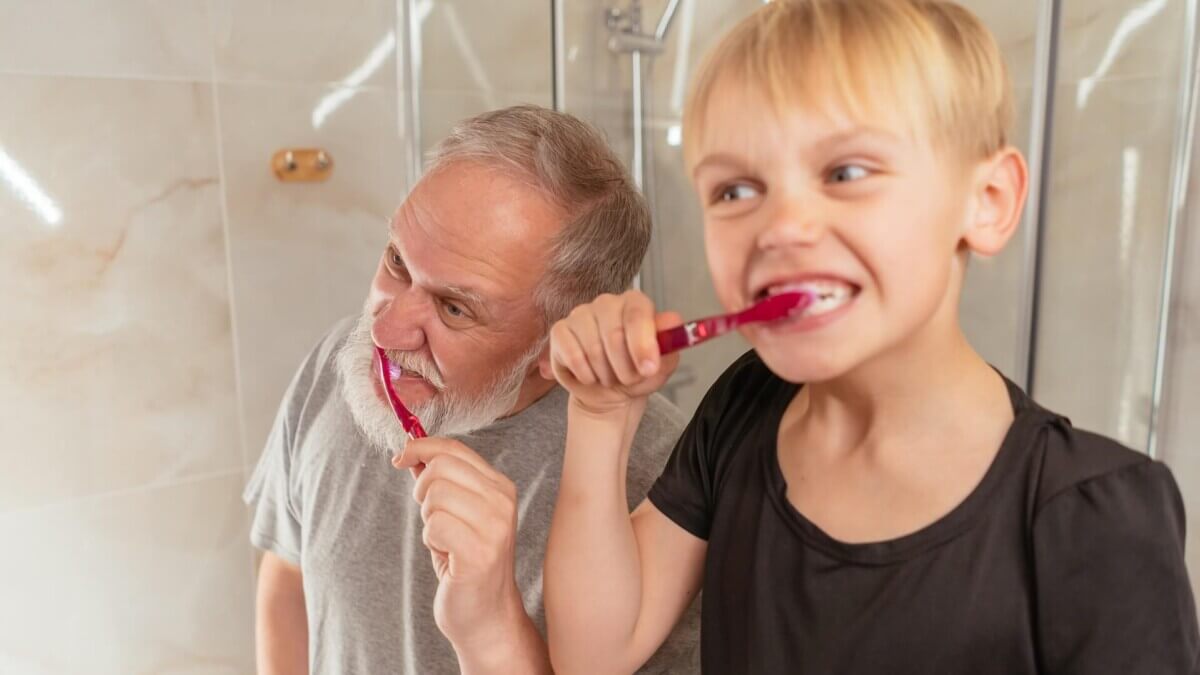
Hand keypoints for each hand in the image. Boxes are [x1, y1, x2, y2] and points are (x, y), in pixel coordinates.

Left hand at [393, 437, 525, 654]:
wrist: (486, 616)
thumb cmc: (467, 565)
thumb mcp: (455, 514)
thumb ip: (440, 481)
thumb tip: (412, 451)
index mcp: (500, 487)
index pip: (454, 449)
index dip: (421, 447)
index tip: (401, 458)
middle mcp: (503, 501)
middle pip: (440, 466)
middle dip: (422, 490)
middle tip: (432, 518)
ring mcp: (494, 526)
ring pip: (435, 494)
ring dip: (428, 519)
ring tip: (444, 541)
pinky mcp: (480, 552)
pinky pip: (434, 525)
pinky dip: (431, 540)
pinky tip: (447, 556)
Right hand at [544, 290, 681, 415]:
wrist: (610, 393)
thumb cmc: (636, 373)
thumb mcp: (661, 365)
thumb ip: (669, 343)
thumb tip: (672, 321)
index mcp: (635, 304)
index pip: (637, 314)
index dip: (642, 344)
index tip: (648, 369)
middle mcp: (607, 303)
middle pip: (614, 334)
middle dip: (624, 368)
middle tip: (628, 379)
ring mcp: (580, 314)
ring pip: (592, 348)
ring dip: (605, 374)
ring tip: (610, 378)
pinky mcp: (560, 331)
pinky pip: (572, 355)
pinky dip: (585, 374)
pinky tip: (590, 376)